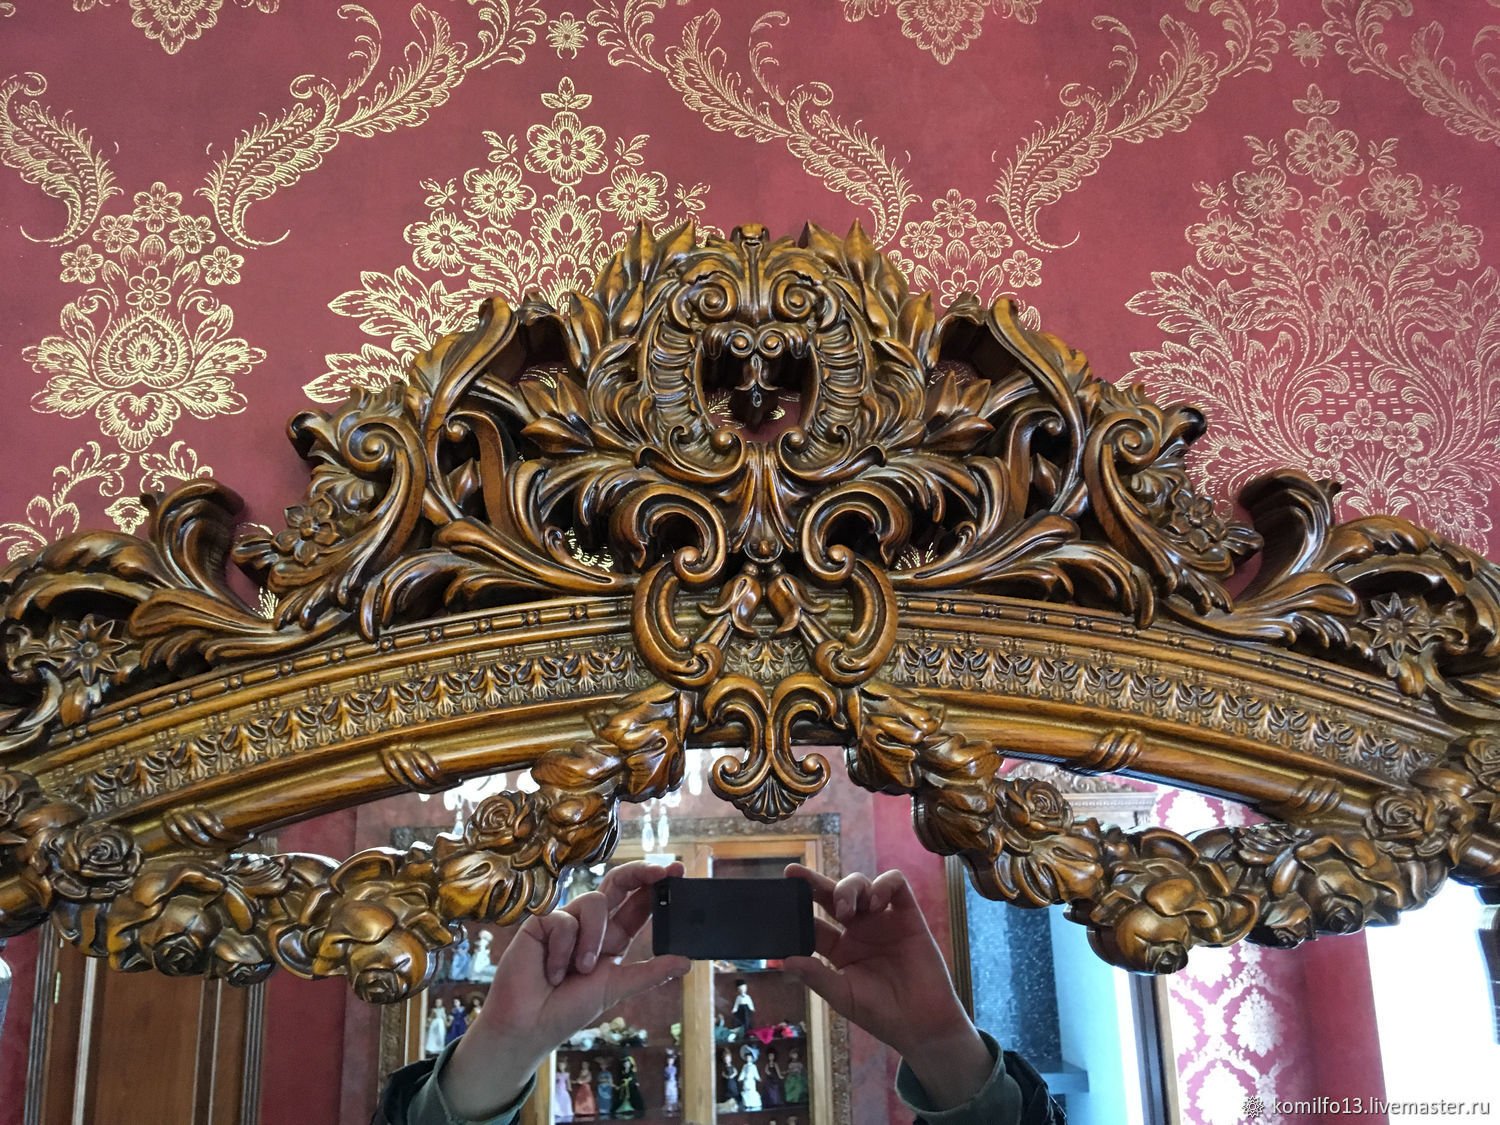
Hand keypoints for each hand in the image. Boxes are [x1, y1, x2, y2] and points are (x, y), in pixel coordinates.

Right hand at [440, 861, 688, 1118]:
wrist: (528, 1025)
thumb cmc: (568, 1009)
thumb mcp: (616, 988)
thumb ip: (650, 973)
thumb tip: (687, 962)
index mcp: (612, 937)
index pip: (637, 904)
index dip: (656, 887)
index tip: (678, 872)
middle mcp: (591, 924)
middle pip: (618, 884)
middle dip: (641, 873)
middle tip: (661, 872)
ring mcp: (566, 920)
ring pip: (593, 902)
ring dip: (592, 939)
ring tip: (581, 970)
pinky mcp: (541, 922)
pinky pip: (562, 920)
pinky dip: (562, 950)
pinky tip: (552, 972)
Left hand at [782, 865, 993, 1111]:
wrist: (921, 1025)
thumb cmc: (881, 1013)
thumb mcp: (842, 995)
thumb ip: (816, 976)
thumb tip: (784, 961)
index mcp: (839, 949)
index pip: (813, 921)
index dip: (797, 908)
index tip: (780, 896)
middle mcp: (858, 930)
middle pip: (833, 896)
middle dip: (814, 883)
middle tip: (797, 877)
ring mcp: (883, 921)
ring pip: (862, 885)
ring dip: (849, 888)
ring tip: (846, 909)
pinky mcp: (908, 916)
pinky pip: (896, 885)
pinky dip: (883, 885)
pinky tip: (876, 903)